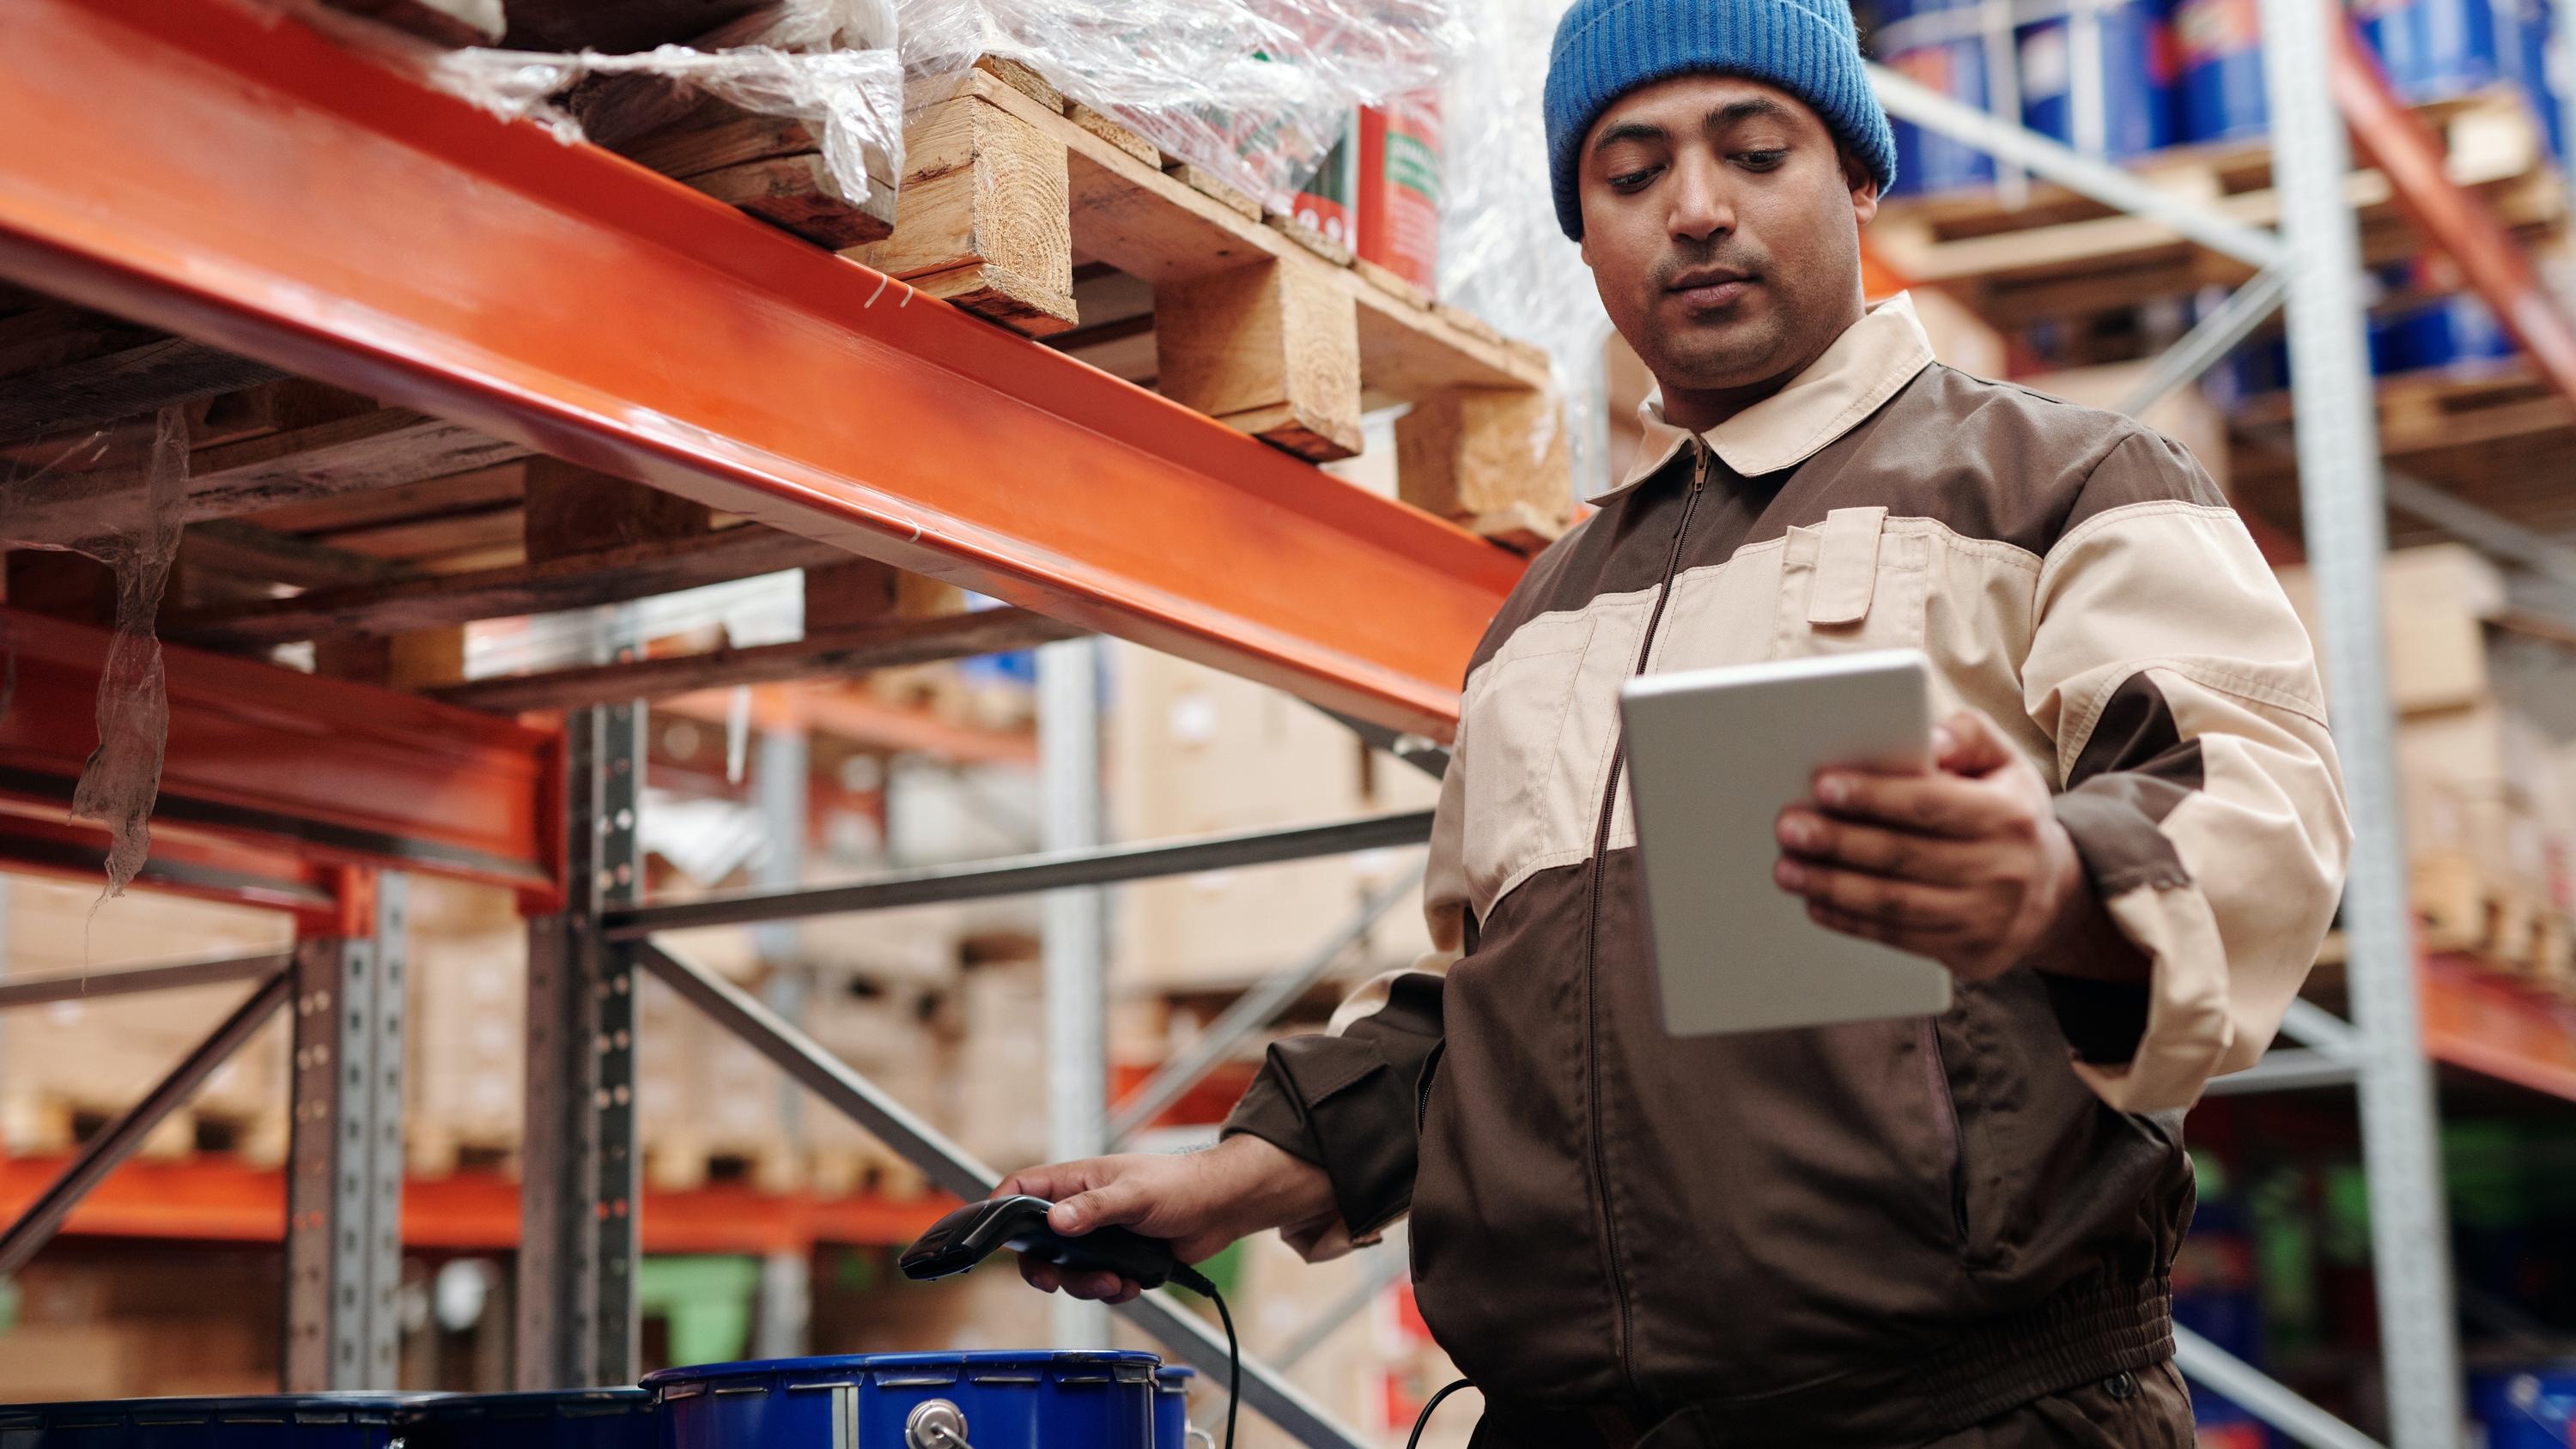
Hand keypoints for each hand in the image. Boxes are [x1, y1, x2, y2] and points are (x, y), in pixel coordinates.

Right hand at [993, 1134, 1335, 1302]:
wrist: (1220, 1208)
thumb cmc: (1179, 1184)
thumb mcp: (1135, 1193)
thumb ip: (1094, 1208)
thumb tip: (1056, 1222)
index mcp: (1075, 1181)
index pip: (1020, 1190)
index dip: (1000, 1212)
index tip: (995, 1240)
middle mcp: (1080, 1209)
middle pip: (1036, 1244)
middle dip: (1046, 1269)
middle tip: (1056, 1282)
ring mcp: (1097, 1236)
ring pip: (1066, 1271)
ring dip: (1085, 1285)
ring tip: (1115, 1282)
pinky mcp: (1117, 1259)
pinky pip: (1096, 1284)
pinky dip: (1110, 1290)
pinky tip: (1131, 1283)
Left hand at [1772, 708, 2090, 982]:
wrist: (2051, 895)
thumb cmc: (2008, 814)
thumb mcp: (2004, 764)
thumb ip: (1968, 735)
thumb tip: (1930, 738)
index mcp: (2007, 815)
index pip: (1931, 804)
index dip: (1875, 796)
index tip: (1823, 787)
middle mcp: (2001, 869)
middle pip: (1904, 855)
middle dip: (1838, 842)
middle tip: (1789, 828)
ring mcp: (1985, 917)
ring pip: (1895, 902)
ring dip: (1833, 886)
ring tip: (1787, 869)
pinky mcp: (1967, 952)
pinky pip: (1898, 937)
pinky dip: (1850, 922)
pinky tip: (1816, 903)